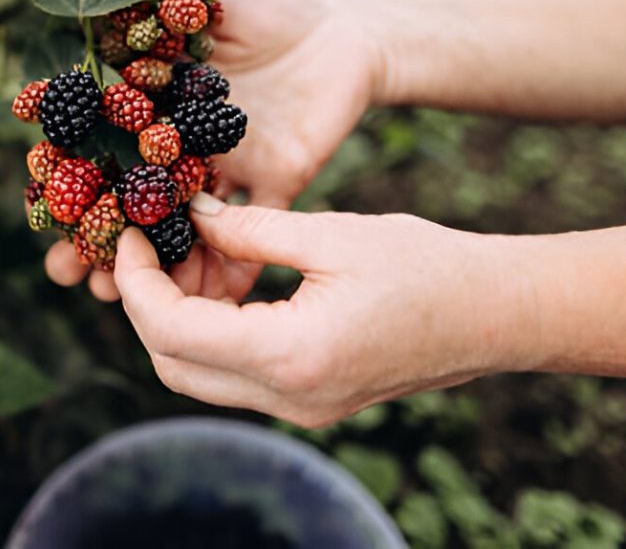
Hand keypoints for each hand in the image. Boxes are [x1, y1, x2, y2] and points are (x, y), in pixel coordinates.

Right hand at [47, 0, 387, 298]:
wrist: (349, 31)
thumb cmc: (278, 7)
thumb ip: (171, 10)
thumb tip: (113, 5)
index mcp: (164, 102)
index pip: (106, 146)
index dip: (71, 178)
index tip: (41, 212)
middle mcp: (189, 145)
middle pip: (135, 198)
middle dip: (98, 238)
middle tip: (66, 273)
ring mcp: (230, 170)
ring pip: (186, 227)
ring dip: (155, 264)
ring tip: (120, 296)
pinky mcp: (278, 184)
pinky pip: (258, 233)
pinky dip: (237, 266)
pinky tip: (212, 298)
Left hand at [110, 193, 537, 427]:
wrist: (497, 315)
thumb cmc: (427, 265)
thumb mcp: (332, 234)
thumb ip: (252, 229)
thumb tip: (192, 215)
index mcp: (291, 356)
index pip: (172, 332)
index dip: (138, 282)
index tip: (128, 235)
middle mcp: (289, 399)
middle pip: (173, 366)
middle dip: (145, 306)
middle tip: (148, 246)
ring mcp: (301, 410)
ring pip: (199, 378)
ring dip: (176, 323)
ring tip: (186, 258)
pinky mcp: (312, 404)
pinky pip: (236, 377)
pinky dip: (213, 335)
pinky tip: (222, 284)